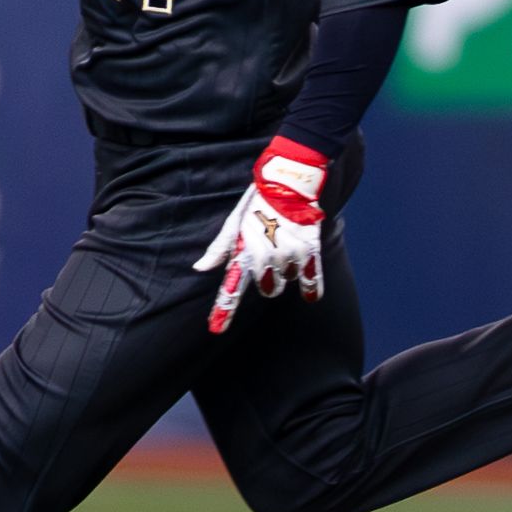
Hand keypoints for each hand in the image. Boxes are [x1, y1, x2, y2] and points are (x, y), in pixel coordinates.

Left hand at [191, 137, 328, 333]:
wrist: (288, 182)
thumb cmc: (258, 204)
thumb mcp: (234, 223)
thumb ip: (220, 249)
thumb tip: (200, 267)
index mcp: (243, 250)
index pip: (232, 286)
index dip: (224, 309)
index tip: (216, 329)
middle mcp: (264, 255)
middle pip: (267, 290)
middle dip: (268, 280)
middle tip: (271, 256)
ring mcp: (287, 253)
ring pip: (288, 281)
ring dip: (287, 270)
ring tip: (286, 245)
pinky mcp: (309, 249)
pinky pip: (310, 280)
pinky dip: (310, 287)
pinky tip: (310, 292)